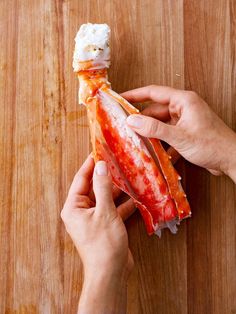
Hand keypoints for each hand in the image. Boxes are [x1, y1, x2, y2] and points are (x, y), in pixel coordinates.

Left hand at [61, 156, 134, 312]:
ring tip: (129, 175)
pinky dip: (123, 204)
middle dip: (106, 176)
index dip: (90, 164)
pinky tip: (136, 196)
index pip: (81, 179)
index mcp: (74, 207)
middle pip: (94, 188)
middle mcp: (81, 211)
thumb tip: (101, 166)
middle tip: (117, 161)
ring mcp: (94, 219)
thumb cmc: (104, 243)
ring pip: (106, 198)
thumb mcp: (104, 211)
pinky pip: (113, 209)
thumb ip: (103, 187)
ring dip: (117, 190)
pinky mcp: (106, 225)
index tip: (98, 150)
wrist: (111, 273)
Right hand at [123, 85, 235, 180]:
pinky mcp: (186, 132)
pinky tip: (155, 152)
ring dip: (151, 133)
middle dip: (141, 120)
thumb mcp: (179, 136)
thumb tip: (132, 121)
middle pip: (155, 110)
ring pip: (161, 124)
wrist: (231, 159)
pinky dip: (161, 142)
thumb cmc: (211, 144)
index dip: (135, 94)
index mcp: (183, 100)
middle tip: (124, 127)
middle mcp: (183, 107)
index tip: (120, 98)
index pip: (153, 92)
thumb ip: (154, 129)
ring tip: (136, 141)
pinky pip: (168, 133)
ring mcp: (185, 120)